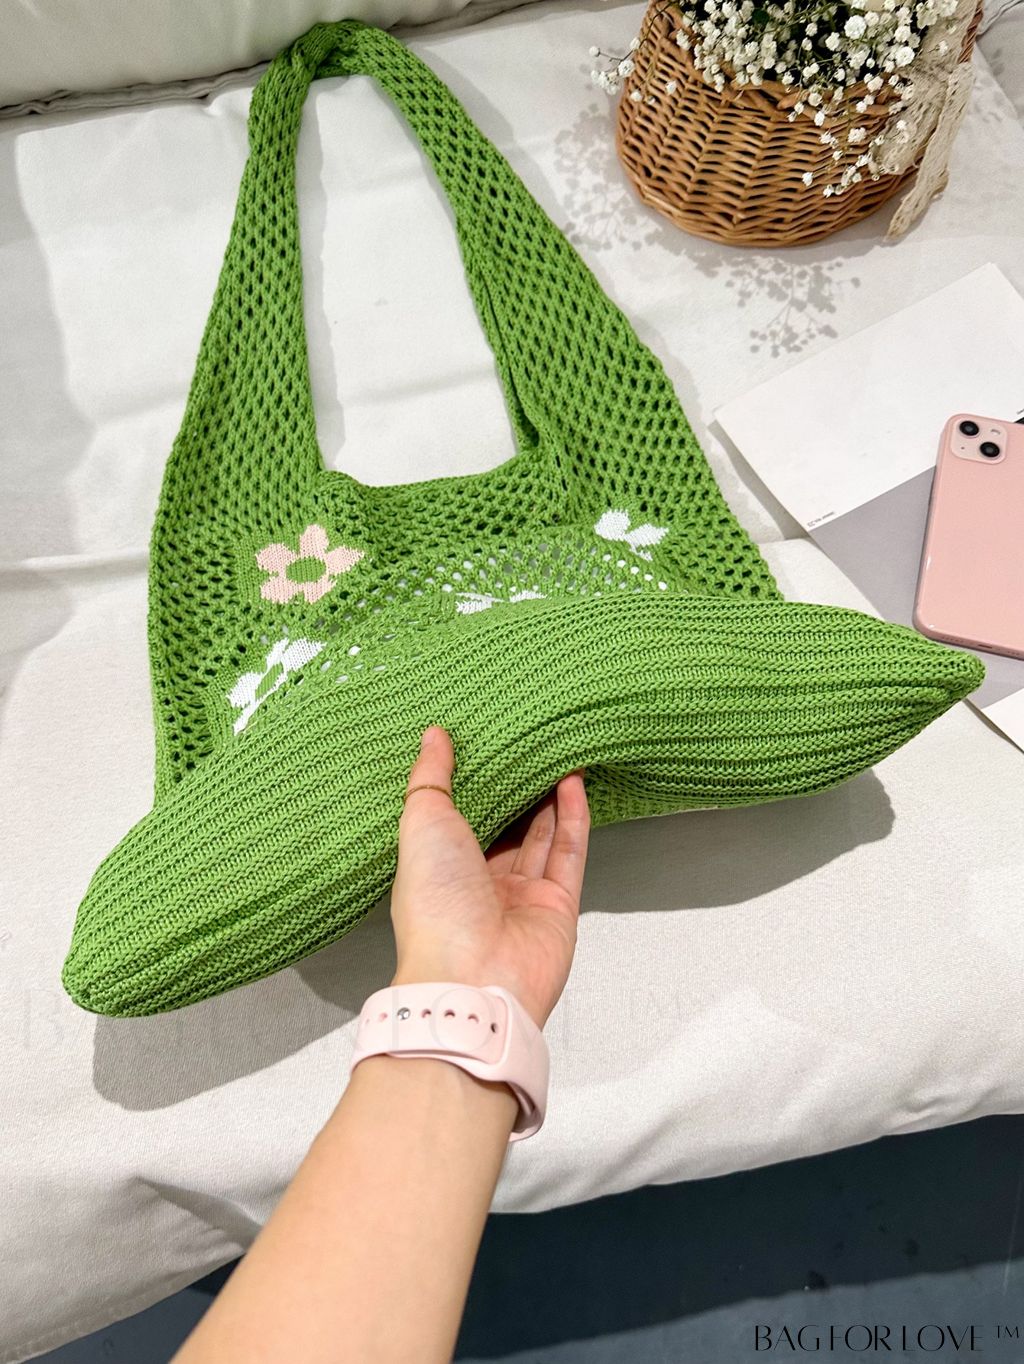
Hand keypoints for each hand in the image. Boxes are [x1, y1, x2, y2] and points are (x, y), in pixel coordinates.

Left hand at [389, 726, 590, 1027]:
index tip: (483, 745)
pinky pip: (569, 854)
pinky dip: (574, 818)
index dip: (472, 786)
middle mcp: (480, 885)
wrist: (473, 978)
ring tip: (558, 754)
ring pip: (541, 837)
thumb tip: (433, 737)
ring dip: (550, 797)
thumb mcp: (420, 825)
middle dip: (517, 790)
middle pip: (505, 828)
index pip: (459, 821)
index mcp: (440, 871)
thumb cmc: (435, 908)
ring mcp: (522, 897)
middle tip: (528, 746)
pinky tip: (574, 783)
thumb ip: (430, 780)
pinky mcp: (559, 907)